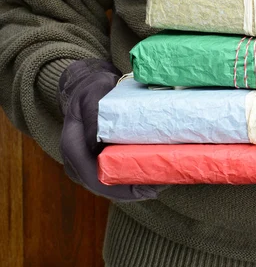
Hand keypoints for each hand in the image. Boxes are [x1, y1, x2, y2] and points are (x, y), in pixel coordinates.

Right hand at [58, 59, 161, 201]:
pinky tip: (151, 176)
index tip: (146, 188)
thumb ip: (93, 118)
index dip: (121, 189)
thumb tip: (97, 147)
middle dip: (133, 192)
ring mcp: (86, 163)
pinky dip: (132, 178)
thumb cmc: (92, 89)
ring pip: (111, 185)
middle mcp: (77, 161)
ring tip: (161, 183)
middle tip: (161, 187)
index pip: (95, 178)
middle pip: (106, 187)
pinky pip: (114, 176)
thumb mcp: (92, 96)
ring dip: (135, 187)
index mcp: (73, 147)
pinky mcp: (97, 161)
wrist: (87, 85)